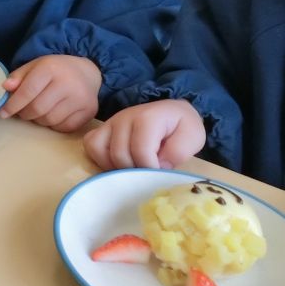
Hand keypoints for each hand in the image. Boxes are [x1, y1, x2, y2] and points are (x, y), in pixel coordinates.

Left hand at [0, 54, 101, 132]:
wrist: (87, 72)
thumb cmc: (56, 70)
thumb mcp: (35, 66)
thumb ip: (18, 76)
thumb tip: (5, 88)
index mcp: (51, 68)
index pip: (28, 91)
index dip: (13, 104)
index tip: (3, 112)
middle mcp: (68, 83)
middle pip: (37, 108)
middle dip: (24, 114)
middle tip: (21, 112)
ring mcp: (81, 99)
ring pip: (49, 120)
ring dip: (38, 120)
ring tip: (37, 111)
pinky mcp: (89, 112)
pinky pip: (63, 127)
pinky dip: (53, 125)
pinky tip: (52, 115)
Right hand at [83, 99, 205, 170]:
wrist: (172, 112)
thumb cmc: (182, 126)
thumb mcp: (193, 137)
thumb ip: (178, 151)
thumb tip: (158, 165)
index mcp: (147, 118)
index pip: (140, 151)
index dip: (150, 169)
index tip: (159, 174)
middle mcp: (124, 117)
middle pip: (119, 154)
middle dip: (134, 171)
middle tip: (147, 173)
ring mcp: (111, 122)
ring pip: (100, 150)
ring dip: (115, 166)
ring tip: (132, 169)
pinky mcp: (103, 128)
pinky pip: (91, 145)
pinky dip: (100, 158)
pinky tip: (116, 163)